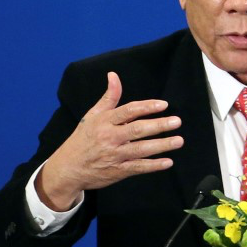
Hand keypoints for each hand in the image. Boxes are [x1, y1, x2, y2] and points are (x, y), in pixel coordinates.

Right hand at [35, 72, 183, 210]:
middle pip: (137, 129)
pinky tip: (168, 162)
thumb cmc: (83, 139)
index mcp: (104, 121)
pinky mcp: (117, 171)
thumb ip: (109, 97)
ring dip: (161, 145)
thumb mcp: (93, 116)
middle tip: (177, 121)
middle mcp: (110, 137)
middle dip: (159, 125)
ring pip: (140, 149)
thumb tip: (113, 75)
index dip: (147, 107)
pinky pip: (137, 168)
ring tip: (178, 140)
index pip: (128, 111)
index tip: (164, 105)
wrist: (68, 168)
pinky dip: (153, 166)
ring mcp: (114, 155)